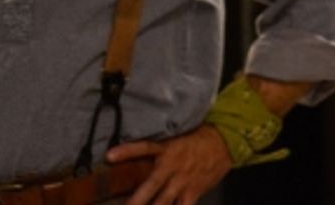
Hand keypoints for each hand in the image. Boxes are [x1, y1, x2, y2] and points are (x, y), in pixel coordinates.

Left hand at [108, 124, 233, 204]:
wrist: (226, 141)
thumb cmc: (197, 139)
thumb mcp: (176, 137)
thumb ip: (157, 148)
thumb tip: (128, 153)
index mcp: (168, 149)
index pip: (144, 148)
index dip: (127, 151)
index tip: (108, 156)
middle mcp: (173, 167)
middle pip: (150, 186)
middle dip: (135, 201)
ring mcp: (183, 182)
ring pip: (163, 203)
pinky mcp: (193, 192)